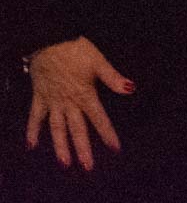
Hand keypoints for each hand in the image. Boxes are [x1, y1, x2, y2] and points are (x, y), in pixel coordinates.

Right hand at [26, 38, 129, 170]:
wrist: (49, 40)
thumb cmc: (76, 49)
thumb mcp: (99, 62)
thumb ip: (113, 78)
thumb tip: (131, 89)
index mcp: (85, 95)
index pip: (99, 119)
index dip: (108, 134)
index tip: (115, 148)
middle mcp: (68, 102)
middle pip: (77, 130)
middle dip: (83, 149)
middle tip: (88, 167)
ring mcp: (52, 102)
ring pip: (56, 128)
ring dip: (60, 146)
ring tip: (64, 163)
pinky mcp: (39, 97)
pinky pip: (35, 117)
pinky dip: (32, 130)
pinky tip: (31, 145)